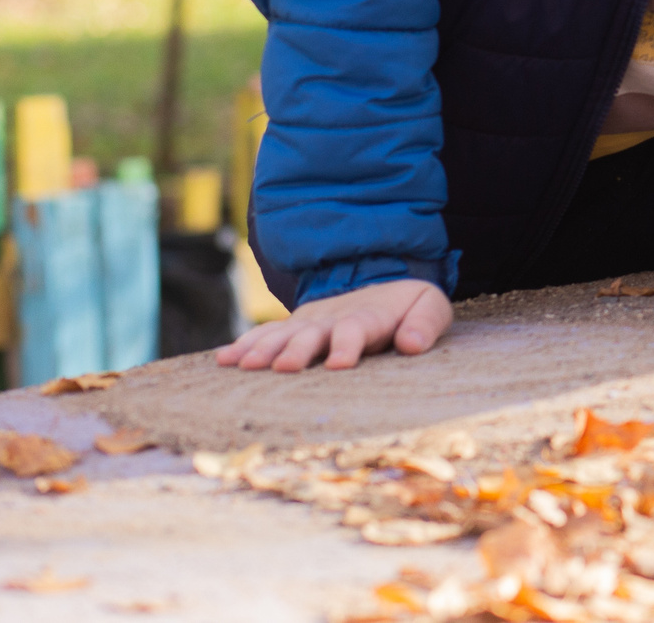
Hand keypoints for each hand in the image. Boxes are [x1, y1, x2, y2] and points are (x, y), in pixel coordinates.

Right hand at [215, 278, 452, 372]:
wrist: (385, 284)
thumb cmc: (410, 307)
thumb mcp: (430, 308)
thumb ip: (425, 324)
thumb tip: (413, 344)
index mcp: (368, 316)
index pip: (357, 329)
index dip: (348, 345)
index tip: (339, 364)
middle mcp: (333, 318)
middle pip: (313, 334)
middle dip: (298, 350)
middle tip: (282, 368)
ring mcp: (309, 322)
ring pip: (283, 334)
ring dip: (263, 349)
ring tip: (243, 365)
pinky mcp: (294, 327)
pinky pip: (266, 333)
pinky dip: (245, 344)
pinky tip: (223, 360)